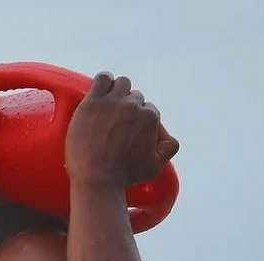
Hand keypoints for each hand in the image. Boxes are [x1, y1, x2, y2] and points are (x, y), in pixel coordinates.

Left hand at [65, 72, 178, 188]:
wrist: (96, 179)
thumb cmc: (124, 175)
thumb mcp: (155, 166)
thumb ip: (169, 147)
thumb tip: (167, 134)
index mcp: (150, 117)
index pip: (148, 109)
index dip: (139, 121)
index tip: (128, 132)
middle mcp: (134, 106)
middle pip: (135, 97)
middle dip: (128, 109)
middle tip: (116, 125)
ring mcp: (113, 102)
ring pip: (122, 84)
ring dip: (119, 93)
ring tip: (109, 109)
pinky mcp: (93, 102)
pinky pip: (103, 78)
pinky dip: (104, 82)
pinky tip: (101, 93)